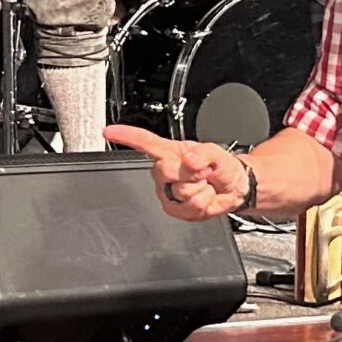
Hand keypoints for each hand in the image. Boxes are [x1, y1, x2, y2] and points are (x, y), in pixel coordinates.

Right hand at [107, 124, 245, 221]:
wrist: (232, 188)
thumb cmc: (220, 167)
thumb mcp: (216, 152)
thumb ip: (203, 153)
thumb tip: (189, 160)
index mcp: (170, 152)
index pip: (145, 142)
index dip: (126, 136)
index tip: (109, 131)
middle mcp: (164, 171)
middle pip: (165, 169)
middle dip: (190, 172)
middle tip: (202, 172)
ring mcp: (167, 191)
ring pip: (180, 191)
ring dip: (200, 189)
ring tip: (204, 185)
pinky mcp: (173, 209)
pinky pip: (187, 208)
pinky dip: (202, 204)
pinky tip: (203, 198)